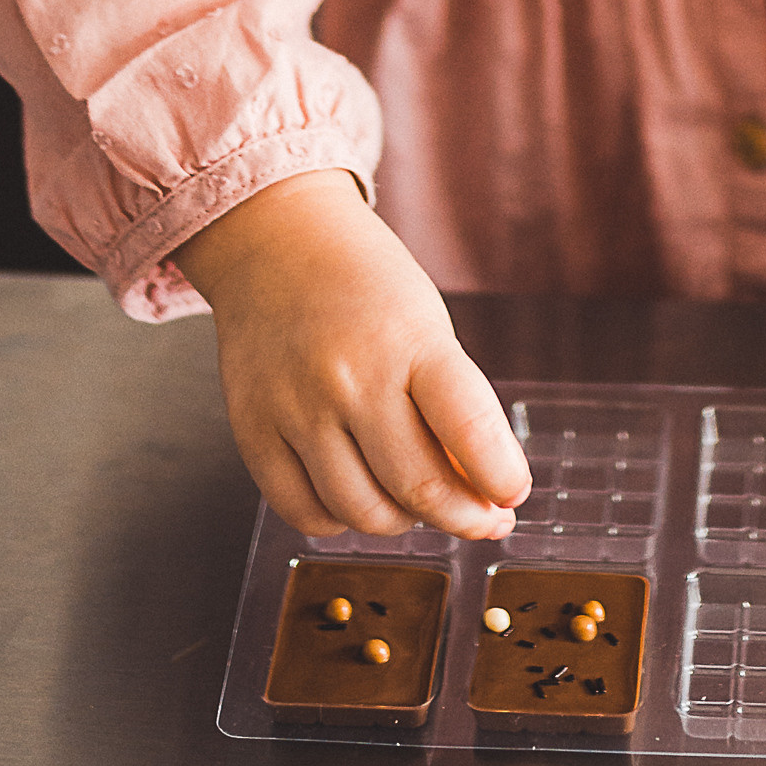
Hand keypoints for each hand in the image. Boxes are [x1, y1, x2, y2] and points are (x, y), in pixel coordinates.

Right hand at [193, 170, 530, 541]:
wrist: (276, 244)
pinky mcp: (253, 430)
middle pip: (418, 488)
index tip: (512, 494)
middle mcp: (350, 377)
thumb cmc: (367, 288)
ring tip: (413, 499)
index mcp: (410, 341)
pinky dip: (339, 520)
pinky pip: (303, 512)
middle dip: (464, 517)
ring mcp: (296, 408)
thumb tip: (477, 495)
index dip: (501, 479)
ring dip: (402, 521)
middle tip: (481, 516)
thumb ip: (451, 408)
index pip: (470, 430)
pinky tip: (356, 494)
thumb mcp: (427, 326)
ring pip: (361, 512)